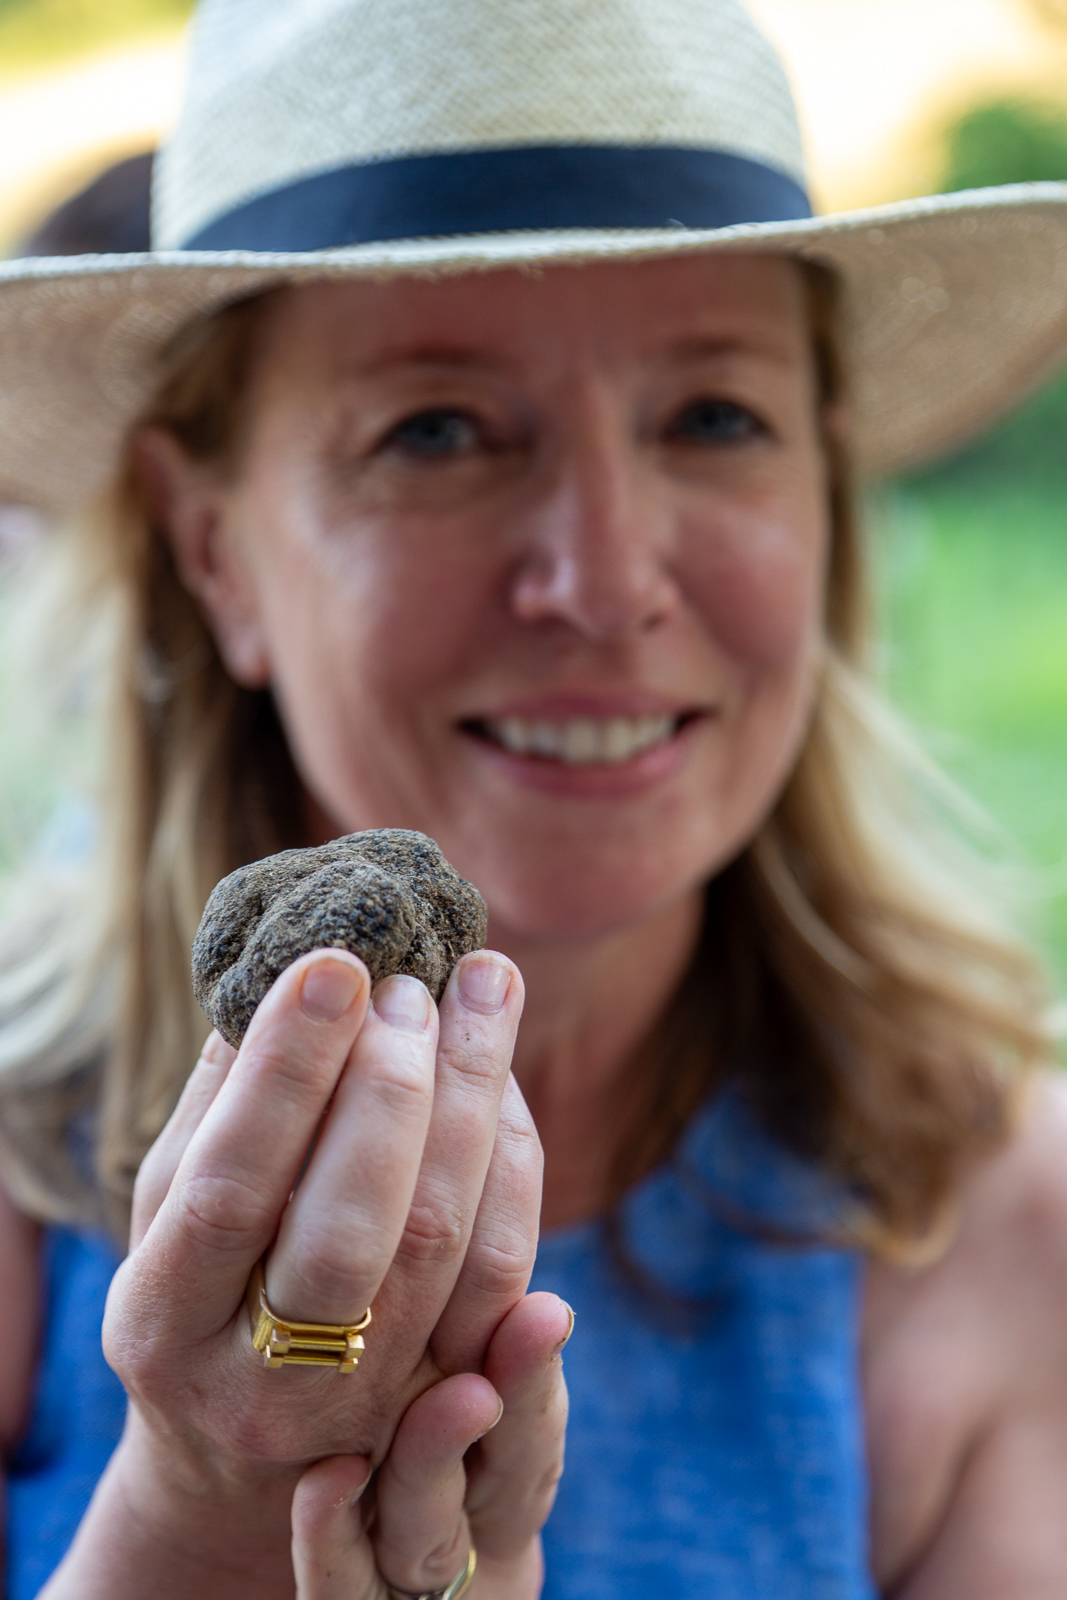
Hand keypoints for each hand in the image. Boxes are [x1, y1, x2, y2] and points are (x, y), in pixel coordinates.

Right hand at [54, 947, 555, 1598]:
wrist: (239, 1454)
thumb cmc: (198, 1285)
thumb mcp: (168, 1206)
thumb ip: (218, 1107)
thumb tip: (290, 978)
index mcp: (164, 1322)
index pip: (229, 1188)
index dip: (287, 1074)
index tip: (336, 964)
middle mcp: (260, 1386)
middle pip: (349, 1230)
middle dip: (394, 1085)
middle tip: (414, 982)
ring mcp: (362, 1408)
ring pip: (446, 1246)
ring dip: (475, 1098)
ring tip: (486, 988)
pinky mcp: (445, 1400)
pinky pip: (503, 1269)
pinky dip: (514, 1157)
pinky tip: (503, 1075)